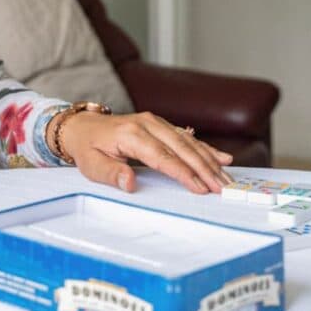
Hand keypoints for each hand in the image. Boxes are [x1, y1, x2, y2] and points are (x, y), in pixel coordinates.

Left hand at [53, 110, 234, 194]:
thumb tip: (130, 183)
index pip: (164, 157)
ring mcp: (156, 122)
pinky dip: (205, 148)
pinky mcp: (161, 125)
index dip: (184, 174)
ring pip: (188, 142)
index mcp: (132, 135)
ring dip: (210, 160)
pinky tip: (222, 157)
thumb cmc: (88, 149)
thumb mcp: (91, 165)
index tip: (202, 189)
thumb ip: (112, 174)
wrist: (82, 127)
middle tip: (223, 187)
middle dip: (205, 169)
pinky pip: (186, 137)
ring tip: (227, 177)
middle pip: (182, 148)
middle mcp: (148, 124)